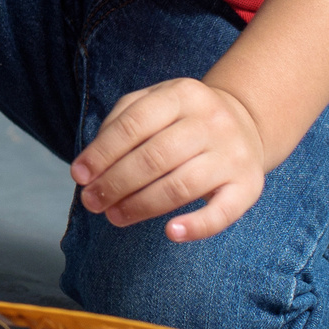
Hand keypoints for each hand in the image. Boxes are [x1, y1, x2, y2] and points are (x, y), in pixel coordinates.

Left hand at [70, 78, 267, 240]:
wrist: (247, 122)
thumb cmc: (184, 118)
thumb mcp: (154, 103)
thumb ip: (121, 124)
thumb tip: (90, 166)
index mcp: (182, 94)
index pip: (134, 123)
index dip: (102, 152)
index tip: (79, 176)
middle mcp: (211, 122)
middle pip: (154, 157)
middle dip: (116, 183)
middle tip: (92, 202)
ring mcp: (233, 154)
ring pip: (181, 185)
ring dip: (141, 206)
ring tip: (114, 216)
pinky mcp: (249, 185)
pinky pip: (223, 212)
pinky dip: (198, 226)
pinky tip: (171, 233)